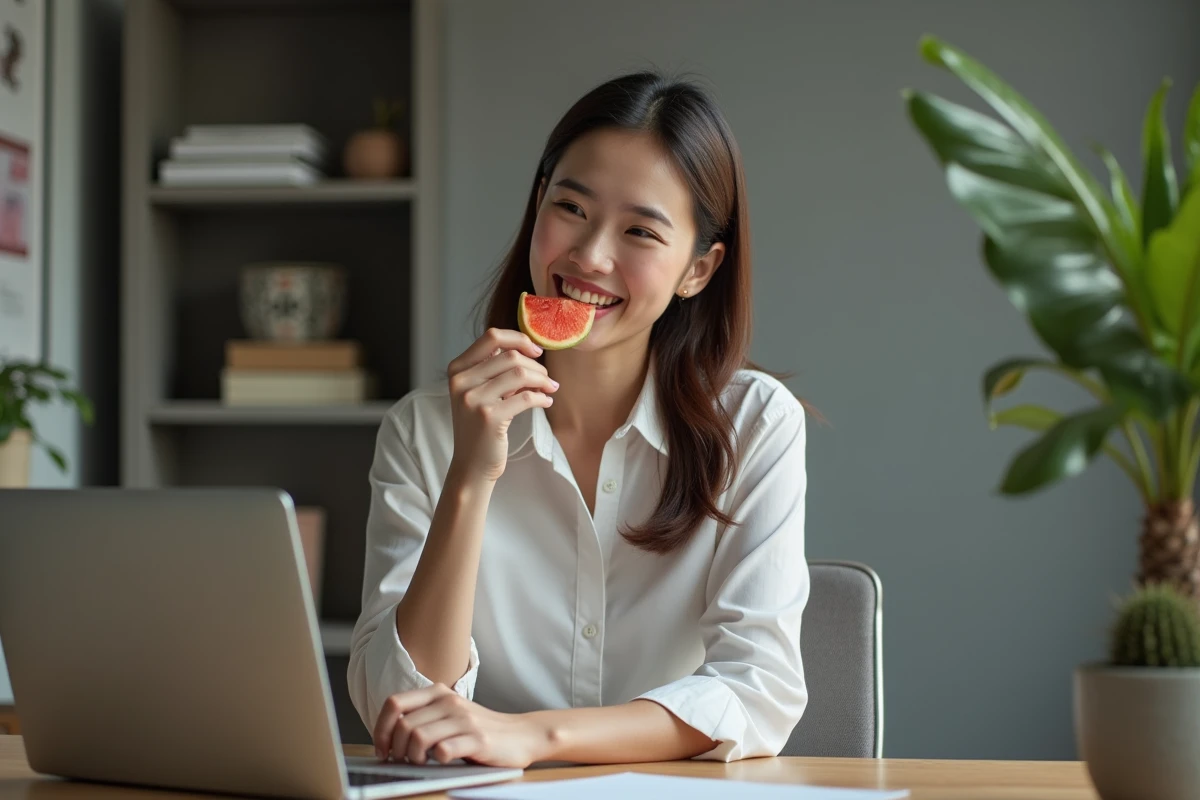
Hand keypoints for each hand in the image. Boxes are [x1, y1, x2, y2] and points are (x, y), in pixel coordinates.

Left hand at [373, 684, 547, 767]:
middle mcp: (450, 701)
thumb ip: (423, 716)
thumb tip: (387, 735)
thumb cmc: (479, 729)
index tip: (382, 748)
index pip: (394, 703)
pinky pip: (444, 751)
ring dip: (414, 757)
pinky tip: (443, 762)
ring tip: (422, 763)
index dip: (380, 729)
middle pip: (404, 725)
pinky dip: (437, 760)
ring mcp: (464, 720)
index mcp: (438, 692)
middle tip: (404, 761)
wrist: (520, 735)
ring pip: (419, 738)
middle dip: (397, 749)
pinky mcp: (478, 740)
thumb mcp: (449, 714)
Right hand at [447, 328, 557, 483]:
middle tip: (547, 378)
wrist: (472, 464)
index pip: (491, 337)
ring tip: (550, 388)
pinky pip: (526, 397)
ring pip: (520, 374)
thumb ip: (495, 369)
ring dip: (542, 380)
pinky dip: (541, 397)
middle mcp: (461, 381)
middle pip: (510, 355)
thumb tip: (528, 348)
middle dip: (536, 365)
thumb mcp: (479, 391)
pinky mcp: (489, 417)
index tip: (536, 351)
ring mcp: (473, 399)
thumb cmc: (480, 426)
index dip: (519, 339)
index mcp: (457, 369)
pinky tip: (546, 401)